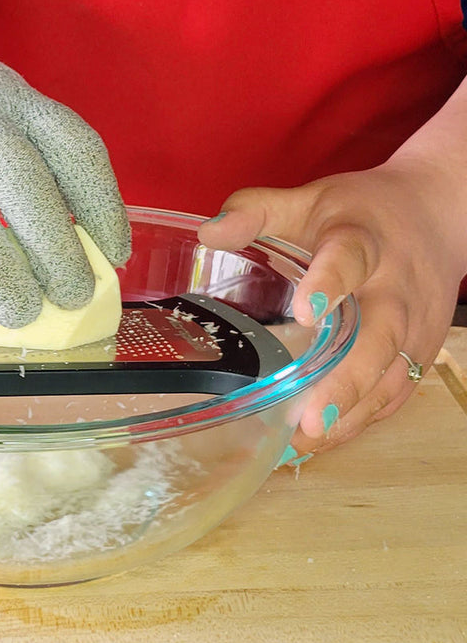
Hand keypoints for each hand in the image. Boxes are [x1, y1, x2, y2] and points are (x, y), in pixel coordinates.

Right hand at [0, 0, 130, 327]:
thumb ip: (43, 169)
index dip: (104, 208)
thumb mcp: (8, 114)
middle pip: (24, 188)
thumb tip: (83, 257)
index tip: (115, 255)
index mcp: (16, 103)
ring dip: (1, 279)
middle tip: (72, 297)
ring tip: (21, 314)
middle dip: (56, 254)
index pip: (75, 149)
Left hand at [197, 156, 465, 457]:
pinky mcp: (418, 352)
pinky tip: (323, 438)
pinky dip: (361, 418)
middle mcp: (395, 289)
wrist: (436, 214)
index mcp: (364, 242)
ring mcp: (413, 326)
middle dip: (347, 381)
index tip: (305, 311)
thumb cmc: (360, 213)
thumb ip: (257, 211)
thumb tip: (207, 233)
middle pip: (380, 338)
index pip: (351, 258)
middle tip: (310, 418)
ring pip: (390, 377)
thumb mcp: (307, 200)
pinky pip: (393, 392)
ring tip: (307, 442)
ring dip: (351, 413)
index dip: (331, 282)